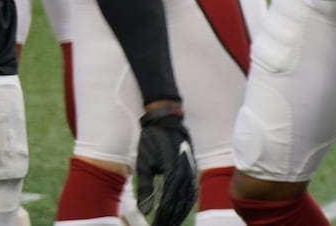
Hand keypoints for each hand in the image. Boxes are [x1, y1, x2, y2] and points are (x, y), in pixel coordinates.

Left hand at [135, 105, 197, 225]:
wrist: (166, 121)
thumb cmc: (152, 141)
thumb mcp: (144, 163)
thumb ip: (145, 188)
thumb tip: (145, 210)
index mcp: (173, 171)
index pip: (168, 201)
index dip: (162, 216)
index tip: (155, 225)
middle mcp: (185, 172)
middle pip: (180, 202)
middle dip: (172, 217)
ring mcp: (190, 169)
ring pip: (188, 197)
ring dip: (181, 212)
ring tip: (172, 222)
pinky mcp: (191, 167)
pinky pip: (192, 189)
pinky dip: (188, 202)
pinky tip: (183, 209)